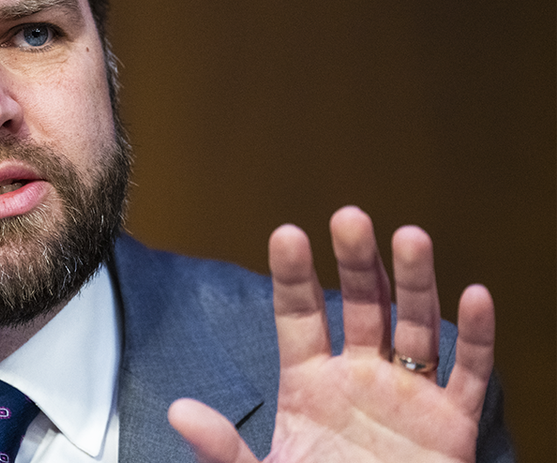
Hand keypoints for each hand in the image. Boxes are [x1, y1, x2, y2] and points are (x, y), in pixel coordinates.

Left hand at [168, 206, 495, 462]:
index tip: (286, 233)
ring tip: (410, 236)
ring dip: (415, 283)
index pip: (300, 317)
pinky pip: (467, 376)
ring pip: (415, 327)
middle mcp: (358, 379)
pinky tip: (475, 296)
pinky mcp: (451, 425)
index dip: (294, 277)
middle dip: (356, 262)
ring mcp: (407, 397)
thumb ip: (222, 448)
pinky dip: (476, 338)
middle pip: (362, 307)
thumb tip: (179, 411)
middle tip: (349, 216)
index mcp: (308, 384)